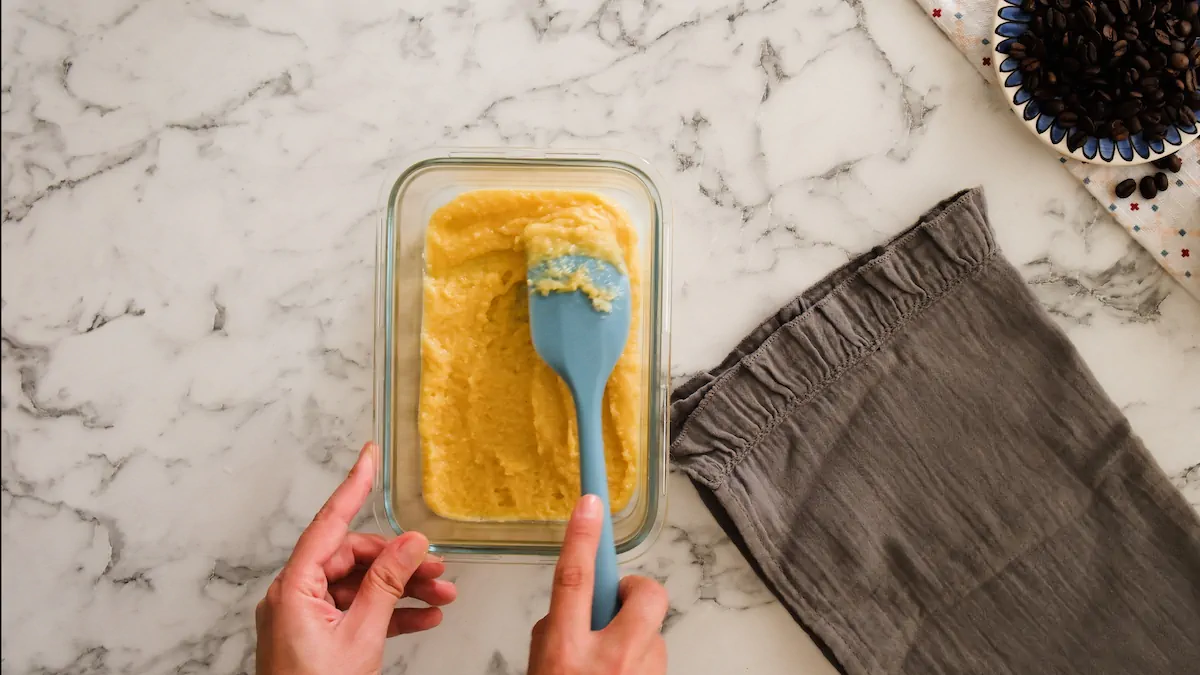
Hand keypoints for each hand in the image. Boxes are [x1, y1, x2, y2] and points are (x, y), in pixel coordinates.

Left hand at [256, 442, 456, 674]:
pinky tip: (425, 616)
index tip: (369, 456)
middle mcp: (294, 596)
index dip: (354, 487)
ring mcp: (306, 617)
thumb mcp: (361, 637)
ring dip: (403, 588)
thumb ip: (388, 585)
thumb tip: (412, 543)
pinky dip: (391, 613)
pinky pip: (358, 611)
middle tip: (438, 568)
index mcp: (293, 588)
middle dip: (400, 561)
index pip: (329, 524)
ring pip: (361, 586)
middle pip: (354, 558)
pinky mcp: (318, 637)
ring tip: (443, 594)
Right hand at [527, 495, 667, 674]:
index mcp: (566, 651)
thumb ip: (558, 630)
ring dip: (636, 637)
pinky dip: (641, 660)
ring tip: (613, 662)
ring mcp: (642, 671)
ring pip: (653, 630)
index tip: (591, 503)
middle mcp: (610, 659)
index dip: (583, 536)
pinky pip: (656, 655)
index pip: (575, 579)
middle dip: (638, 587)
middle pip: (644, 594)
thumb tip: (577, 605)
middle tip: (620, 601)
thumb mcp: (541, 667)